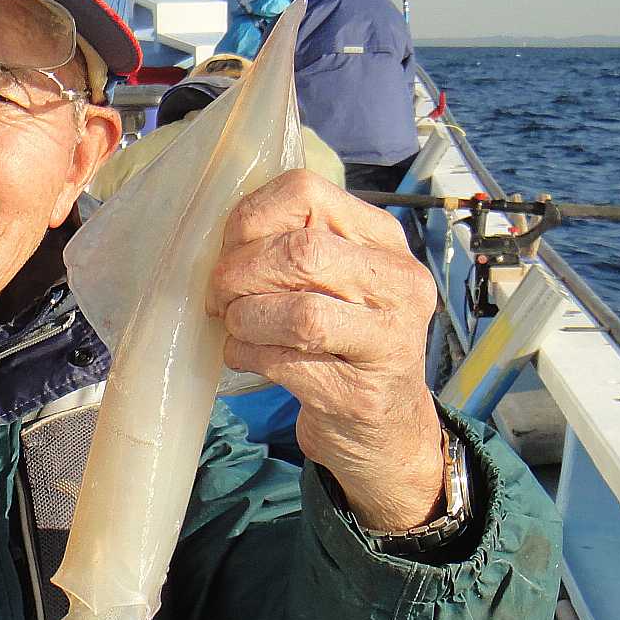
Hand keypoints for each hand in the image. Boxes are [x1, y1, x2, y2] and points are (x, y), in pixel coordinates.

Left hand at [207, 169, 444, 531]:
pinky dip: (248, 356)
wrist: (385, 427)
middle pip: (300, 252)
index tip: (229, 248)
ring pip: (297, 312)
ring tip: (235, 326)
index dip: (250, 217)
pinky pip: (285, 363)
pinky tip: (245, 356)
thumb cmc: (345, 340)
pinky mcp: (360, 393)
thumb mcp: (335, 279)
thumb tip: (219, 237)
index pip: (305, 192)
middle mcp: (400, 283)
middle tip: (219, 296)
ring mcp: (389, 341)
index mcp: (385, 239)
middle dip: (239, 273)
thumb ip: (293, 245)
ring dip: (244, 319)